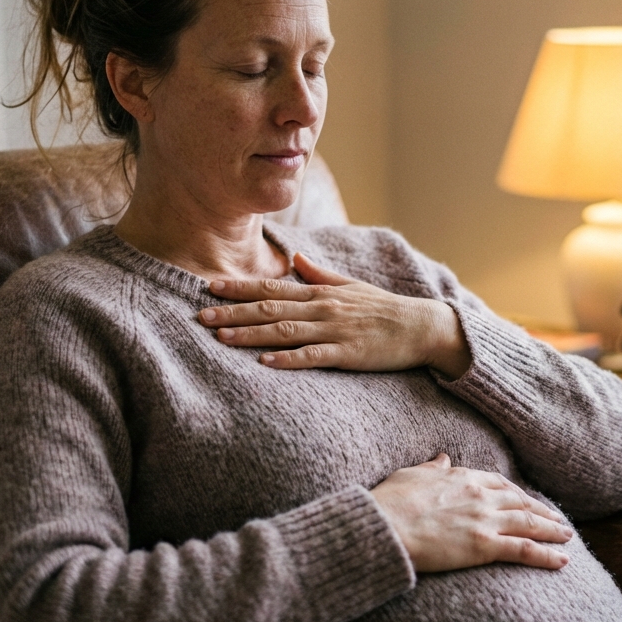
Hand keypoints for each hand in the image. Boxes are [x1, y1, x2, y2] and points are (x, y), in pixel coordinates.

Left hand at [199, 253, 471, 376]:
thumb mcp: (351, 285)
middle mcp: (323, 307)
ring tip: (221, 338)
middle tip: (200, 316)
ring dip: (251, 334)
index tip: (208, 288)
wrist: (422, 326)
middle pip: (270, 308)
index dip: (238, 288)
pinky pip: (313, 356)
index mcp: (320, 292)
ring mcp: (335, 330)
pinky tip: (266, 363)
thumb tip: (296, 258)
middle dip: (233, 312)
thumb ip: (320, 273)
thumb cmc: (384, 308)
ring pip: (285, 330)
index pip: (271, 286)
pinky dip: (289, 359)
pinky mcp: (348, 353)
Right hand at [369, 454, 572, 571]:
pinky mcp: (485, 545)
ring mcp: (485, 520)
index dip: (517, 492)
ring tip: (567, 535)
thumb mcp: (412, 474)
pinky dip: (547, 555)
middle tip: (557, 518)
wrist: (384, 525)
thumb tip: (443, 457)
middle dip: (542, 510)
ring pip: (530, 523)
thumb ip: (433, 467)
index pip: (500, 483)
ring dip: (552, 529)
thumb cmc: (391, 501)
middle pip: (521, 501)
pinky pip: (524, 550)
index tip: (526, 499)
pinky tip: (562, 560)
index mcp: (463, 477)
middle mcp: (480, 495)